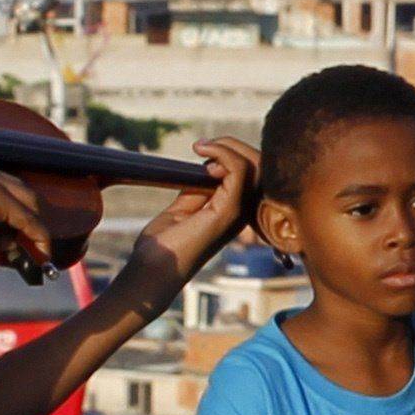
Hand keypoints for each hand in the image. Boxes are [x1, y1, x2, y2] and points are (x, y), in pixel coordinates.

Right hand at [0, 145, 52, 275]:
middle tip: (35, 234)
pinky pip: (23, 215)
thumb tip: (13, 239)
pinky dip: (35, 232)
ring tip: (40, 245)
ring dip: (34, 222)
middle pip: (13, 185)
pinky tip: (40, 248)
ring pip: (23, 198)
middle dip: (28, 210)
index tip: (19, 223)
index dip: (11, 203)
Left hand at [128, 137, 259, 300]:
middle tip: (202, 146)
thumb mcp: (184, 208)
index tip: (201, 150)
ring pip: (256, 164)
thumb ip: (200, 189)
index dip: (232, 153)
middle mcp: (244, 211)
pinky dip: (224, 154)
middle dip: (234, 146)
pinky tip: (203, 154)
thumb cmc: (164, 244)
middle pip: (261, 166)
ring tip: (202, 148)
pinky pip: (240, 170)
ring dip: (228, 147)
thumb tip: (209, 167)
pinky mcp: (228, 211)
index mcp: (236, 211)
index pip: (253, 173)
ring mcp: (239, 211)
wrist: (153, 268)